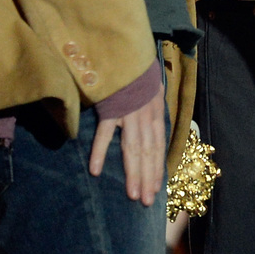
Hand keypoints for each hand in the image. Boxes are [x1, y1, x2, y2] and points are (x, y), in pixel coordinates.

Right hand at [88, 86, 166, 205]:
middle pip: (147, 153)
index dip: (157, 170)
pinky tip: (96, 171)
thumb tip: (148, 138)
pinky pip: (104, 133)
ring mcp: (129, 113)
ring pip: (132, 148)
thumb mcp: (150, 94)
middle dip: (147, 178)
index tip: (154, 192)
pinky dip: (100, 151)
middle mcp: (145, 116)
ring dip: (133, 172)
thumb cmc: (137, 76)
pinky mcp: (111, 107)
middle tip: (145, 202)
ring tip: (132, 194)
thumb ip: (148, 115)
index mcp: (154, 115)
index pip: (158, 148)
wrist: (126, 51)